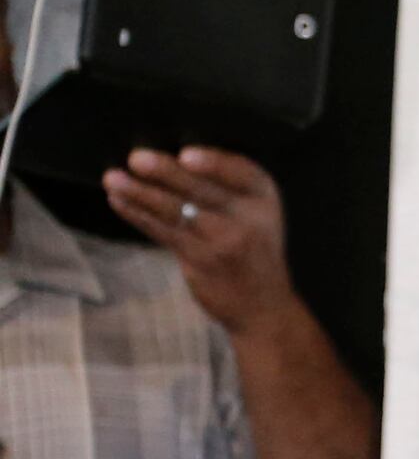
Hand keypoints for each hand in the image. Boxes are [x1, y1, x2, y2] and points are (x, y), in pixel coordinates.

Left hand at [103, 146, 300, 332]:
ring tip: (113, 178)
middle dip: (166, 173)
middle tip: (136, 159)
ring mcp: (224, 242)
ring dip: (140, 193)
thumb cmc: (253, 249)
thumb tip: (169, 160)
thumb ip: (226, 190)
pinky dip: (138, 215)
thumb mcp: (256, 215)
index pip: (242, 173)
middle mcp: (249, 219)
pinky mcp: (199, 261)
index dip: (214, 163)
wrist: (261, 304)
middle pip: (203, 190)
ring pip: (176, 211)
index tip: (185, 154)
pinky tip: (119, 201)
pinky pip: (163, 232)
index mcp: (264, 199)